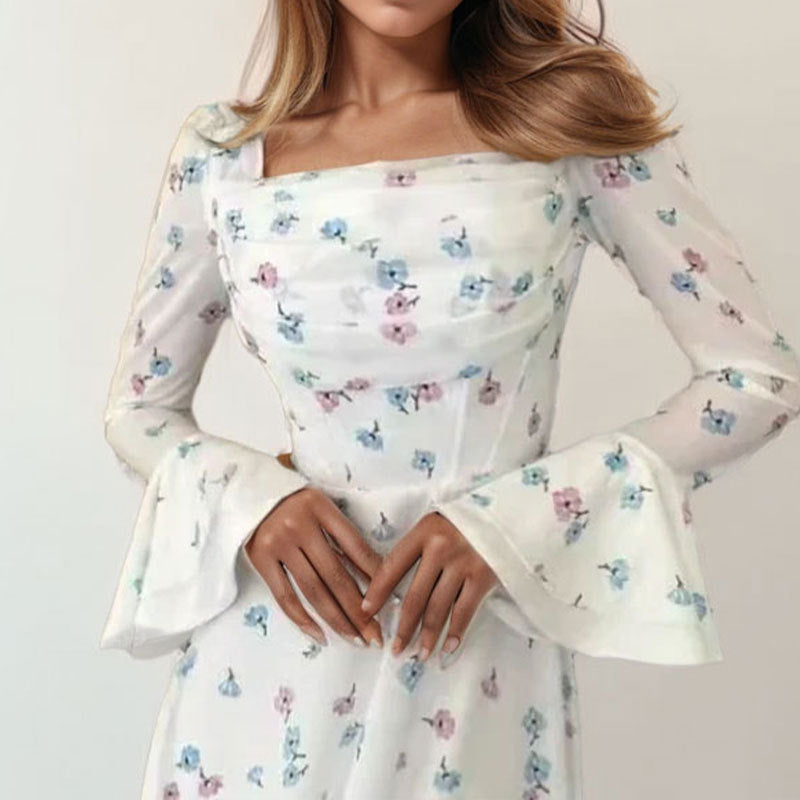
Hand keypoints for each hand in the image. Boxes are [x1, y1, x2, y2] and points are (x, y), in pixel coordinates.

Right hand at [245, 485, 383, 647]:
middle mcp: (300, 525)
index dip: (374, 576)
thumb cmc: (294, 501)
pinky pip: (284, 596)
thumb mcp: (321, 506)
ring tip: (355, 639)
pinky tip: (321, 635)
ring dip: (337, 619)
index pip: (355, 546)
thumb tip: (373, 574)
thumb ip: (340, 534)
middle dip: (359, 610)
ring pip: (313, 590)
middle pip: (336, 575)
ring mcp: (278, 543)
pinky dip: (302, 619)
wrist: (250, 490)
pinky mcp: (260, 558)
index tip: (388, 601)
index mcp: (321, 507)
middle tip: (376, 635)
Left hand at [360, 511, 497, 661]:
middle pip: (415, 596)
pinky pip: (465, 611)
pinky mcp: (484, 576)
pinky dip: (456, 633)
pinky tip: (447, 648)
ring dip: (427, 636)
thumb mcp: (438, 524)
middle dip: (403, 627)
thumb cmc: (467, 521)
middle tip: (395, 649)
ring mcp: (464, 563)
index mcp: (424, 531)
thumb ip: (419, 548)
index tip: (366, 610)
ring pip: (438, 608)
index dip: (377, 591)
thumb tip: (393, 587)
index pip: (393, 565)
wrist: (507, 514)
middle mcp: (442, 547)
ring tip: (420, 654)